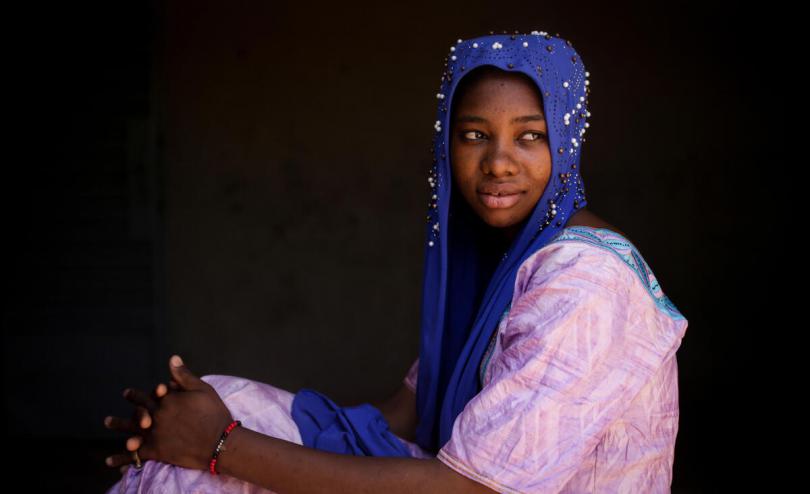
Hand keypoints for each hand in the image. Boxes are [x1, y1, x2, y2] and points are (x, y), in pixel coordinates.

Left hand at [113, 355, 233, 470]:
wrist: (219, 442)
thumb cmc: (214, 413)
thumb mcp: (202, 389)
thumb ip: (184, 375)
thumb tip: (172, 358)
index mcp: (167, 399)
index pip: (150, 393)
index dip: (140, 393)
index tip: (128, 393)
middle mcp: (157, 415)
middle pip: (138, 409)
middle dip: (129, 405)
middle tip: (122, 399)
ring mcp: (155, 433)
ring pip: (131, 429)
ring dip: (118, 424)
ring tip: (108, 422)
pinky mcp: (156, 451)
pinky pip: (135, 455)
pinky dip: (122, 458)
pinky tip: (111, 461)